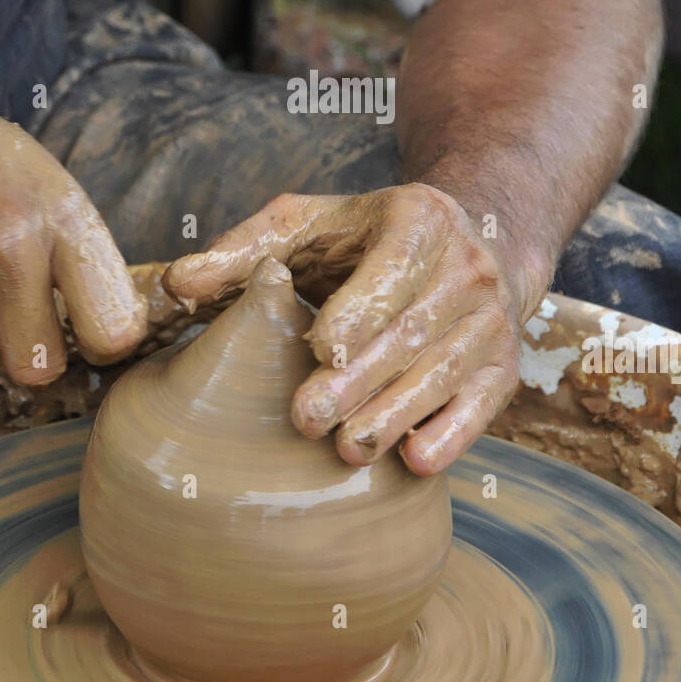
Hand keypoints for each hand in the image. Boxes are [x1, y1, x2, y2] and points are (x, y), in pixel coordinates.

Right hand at [0, 65, 146, 384]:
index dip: (102, 343)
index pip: (112, 328)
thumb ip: (80, 257)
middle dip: (26, 350)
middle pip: (39, 367)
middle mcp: (8, 245)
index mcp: (60, 217)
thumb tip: (111, 338)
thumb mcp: (49, 186)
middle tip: (10, 312)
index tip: (88, 333)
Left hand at [164, 183, 529, 474]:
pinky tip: (415, 463)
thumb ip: (245, 251)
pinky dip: (453, 435)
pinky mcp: (503, 365)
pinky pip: (483, 405)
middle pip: (413, 329)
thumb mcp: (310, 224)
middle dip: (361, 377)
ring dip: (397, 413)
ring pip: (445, 371)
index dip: (360, 308)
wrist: (474, 243)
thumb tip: (177, 284)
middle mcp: (467, 266)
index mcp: (419, 218)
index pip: (394, 265)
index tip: (319, 346)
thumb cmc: (368, 238)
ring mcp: (491, 319)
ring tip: (346, 449)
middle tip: (306, 417)